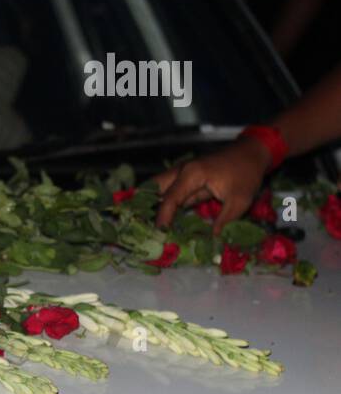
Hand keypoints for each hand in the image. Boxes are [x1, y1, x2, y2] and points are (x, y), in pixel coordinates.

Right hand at [154, 139, 272, 232]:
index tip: (159, 234)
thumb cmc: (247, 173)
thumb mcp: (240, 200)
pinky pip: (169, 189)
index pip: (170, 199)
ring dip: (152, 202)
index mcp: (192, 174)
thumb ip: (224, 220)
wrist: (253, 153)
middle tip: (141, 224)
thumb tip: (212, 240)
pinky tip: (161, 214)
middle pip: (154, 187)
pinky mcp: (187, 176)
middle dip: (145, 205)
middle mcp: (182, 171)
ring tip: (144, 221)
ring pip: (158, 186)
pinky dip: (164, 200)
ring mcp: (183, 172)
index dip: (163, 218)